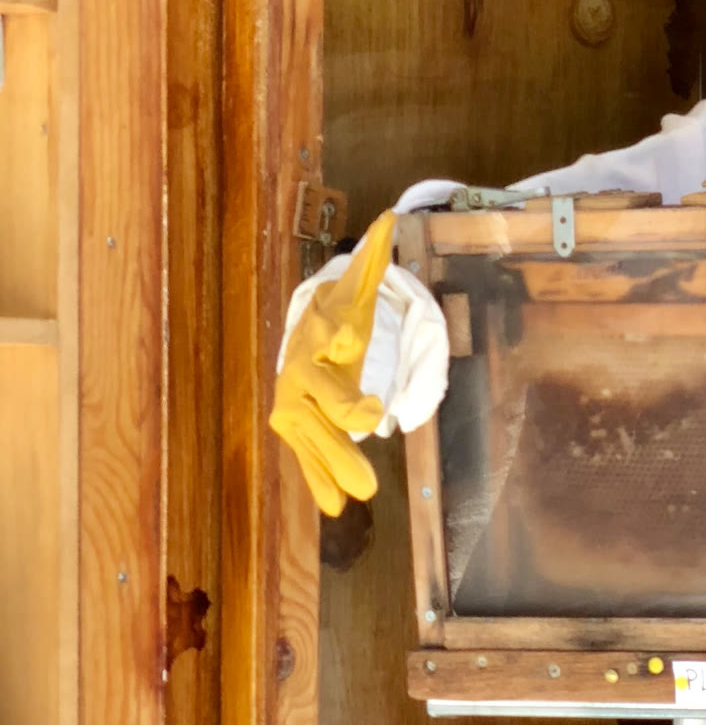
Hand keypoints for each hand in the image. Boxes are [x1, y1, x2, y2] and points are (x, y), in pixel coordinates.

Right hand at [269, 210, 395, 515]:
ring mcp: (295, 405)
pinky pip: (309, 457)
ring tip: (359, 494)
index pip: (330, 339)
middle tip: (370, 444)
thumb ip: (373, 260)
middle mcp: (299, 373)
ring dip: (334, 465)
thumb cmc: (337, 316)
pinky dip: (319, 480)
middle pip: (320, 404)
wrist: (303, 341)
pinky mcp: (300, 430)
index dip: (342, 357)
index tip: (363, 374)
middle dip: (341, 427)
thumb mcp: (354, 289)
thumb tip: (391, 218)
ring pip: (315, 438)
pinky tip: (334, 506)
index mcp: (317, 334)